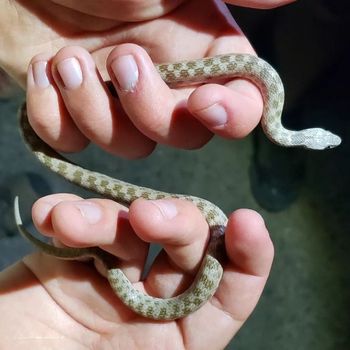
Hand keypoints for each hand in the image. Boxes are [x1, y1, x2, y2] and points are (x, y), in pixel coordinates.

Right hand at [0, 195, 273, 348]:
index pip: (227, 290)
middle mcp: (150, 299)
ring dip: (106, 218)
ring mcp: (108, 274)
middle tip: (146, 216)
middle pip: (183, 245)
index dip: (246, 256)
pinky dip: (65, 216)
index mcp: (179, 337)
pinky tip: (50, 218)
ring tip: (71, 223)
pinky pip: (76, 225)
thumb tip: (208, 317)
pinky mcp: (67, 258)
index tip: (247, 222)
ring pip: (129, 227)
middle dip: (176, 223)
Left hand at [2, 0, 292, 157]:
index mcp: (198, 48)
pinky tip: (42, 72)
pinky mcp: (75, 115)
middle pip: (185, 136)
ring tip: (65, 59)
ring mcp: (119, 103)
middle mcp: (166, 82)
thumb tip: (286, 0)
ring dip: (93, 108)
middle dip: (151, 111)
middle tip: (119, 60)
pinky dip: (54, 115)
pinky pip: (75, 145)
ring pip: (129, 146)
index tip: (204, 103)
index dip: (233, 115)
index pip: (242, 101)